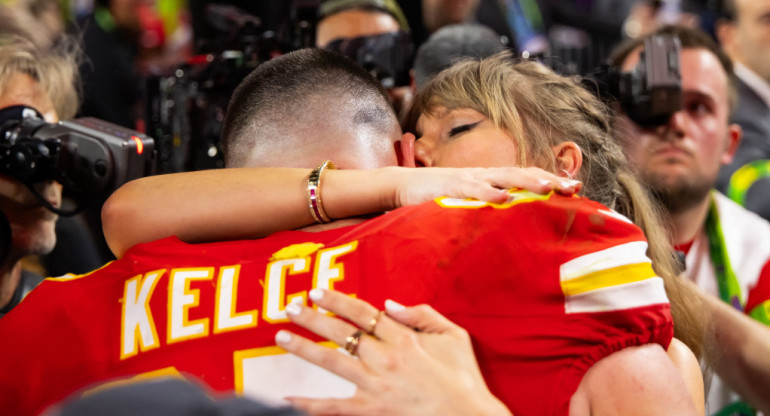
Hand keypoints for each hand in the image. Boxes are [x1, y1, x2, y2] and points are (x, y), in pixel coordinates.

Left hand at [275, 289, 511, 415]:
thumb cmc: (464, 377)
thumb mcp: (453, 335)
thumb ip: (422, 314)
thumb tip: (389, 304)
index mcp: (404, 338)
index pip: (362, 312)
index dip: (337, 301)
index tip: (316, 293)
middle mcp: (385, 358)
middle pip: (341, 332)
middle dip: (312, 317)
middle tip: (290, 307)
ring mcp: (375, 386)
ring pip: (331, 362)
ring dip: (304, 348)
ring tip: (281, 336)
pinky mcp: (371, 411)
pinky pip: (333, 407)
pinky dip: (308, 405)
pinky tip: (287, 400)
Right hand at [391, 166, 580, 207]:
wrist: (403, 186)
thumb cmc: (438, 198)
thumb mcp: (468, 204)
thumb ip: (489, 211)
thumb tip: (513, 226)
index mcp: (491, 179)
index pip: (526, 176)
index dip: (551, 180)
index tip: (577, 189)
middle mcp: (485, 175)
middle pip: (523, 174)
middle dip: (549, 180)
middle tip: (574, 188)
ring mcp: (469, 179)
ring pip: (504, 177)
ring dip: (527, 182)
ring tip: (548, 188)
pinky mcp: (450, 187)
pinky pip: (473, 189)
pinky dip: (488, 193)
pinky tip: (503, 198)